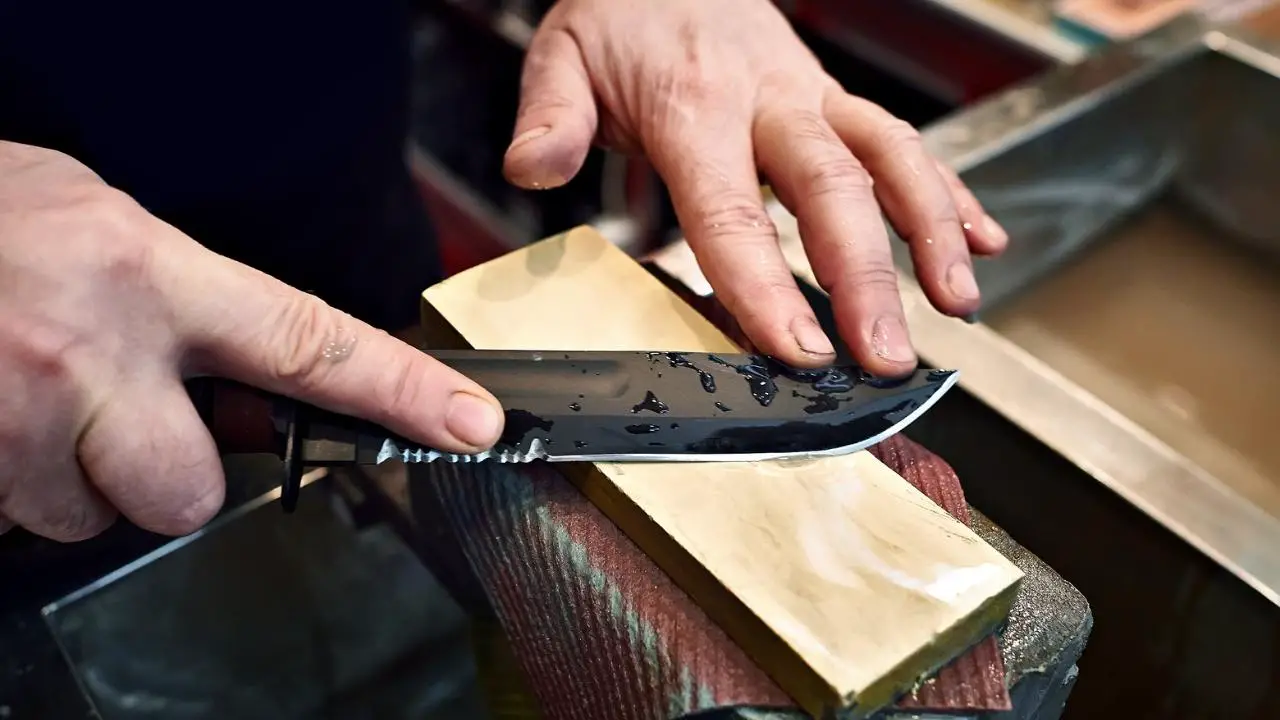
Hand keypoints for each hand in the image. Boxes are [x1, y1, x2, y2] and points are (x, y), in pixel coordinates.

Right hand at [0, 142, 503, 540]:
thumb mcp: (109, 230)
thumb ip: (191, 308)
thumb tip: (261, 389)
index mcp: (149, 273)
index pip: (309, 343)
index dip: (400, 392)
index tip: (469, 425)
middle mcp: (92, 348)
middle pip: (191, 493)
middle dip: (165, 476)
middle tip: (116, 417)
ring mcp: (16, 415)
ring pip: (91, 516)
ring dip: (70, 476)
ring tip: (27, 396)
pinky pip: (20, 517)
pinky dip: (14, 480)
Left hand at [503, 0, 1007, 374]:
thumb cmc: (619, 14)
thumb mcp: (562, 54)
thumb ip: (551, 116)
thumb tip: (534, 169)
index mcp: (695, 104)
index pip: (732, 210)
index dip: (767, 286)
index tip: (798, 352)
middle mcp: (769, 99)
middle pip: (832, 191)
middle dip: (867, 279)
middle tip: (887, 357)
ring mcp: (814, 97)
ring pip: (890, 156)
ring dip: (932, 230)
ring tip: (960, 301)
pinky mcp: (837, 99)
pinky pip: (905, 140)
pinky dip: (950, 189)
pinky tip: (982, 238)